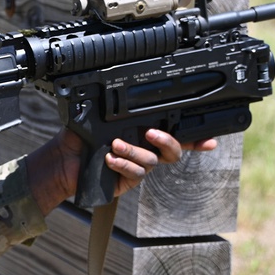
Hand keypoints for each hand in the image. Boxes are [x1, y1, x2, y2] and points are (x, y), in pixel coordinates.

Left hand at [27, 128, 217, 215]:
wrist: (63, 161)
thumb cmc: (79, 136)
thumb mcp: (99, 117)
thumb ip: (118, 111)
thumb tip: (127, 95)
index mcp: (141, 130)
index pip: (173, 132)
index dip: (195, 138)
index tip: (211, 140)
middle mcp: (144, 148)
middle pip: (173, 149)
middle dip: (167, 140)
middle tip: (150, 133)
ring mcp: (138, 166)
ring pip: (151, 160)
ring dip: (134, 151)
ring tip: (114, 145)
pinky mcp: (128, 179)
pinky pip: (136, 173)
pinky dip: (123, 165)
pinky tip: (109, 160)